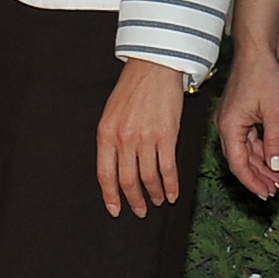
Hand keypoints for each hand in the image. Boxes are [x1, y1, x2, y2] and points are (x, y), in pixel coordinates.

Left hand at [97, 59, 187, 216]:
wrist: (153, 66)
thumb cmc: (131, 89)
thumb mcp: (111, 113)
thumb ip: (111, 140)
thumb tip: (116, 168)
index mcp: (106, 133)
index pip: (105, 174)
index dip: (110, 196)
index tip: (116, 210)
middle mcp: (123, 138)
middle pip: (127, 180)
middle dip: (134, 200)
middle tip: (141, 211)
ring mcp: (145, 137)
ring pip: (149, 177)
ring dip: (154, 194)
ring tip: (158, 201)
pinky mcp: (166, 135)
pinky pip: (168, 168)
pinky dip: (171, 185)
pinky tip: (173, 193)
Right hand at [217, 42, 278, 200]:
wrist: (256, 51)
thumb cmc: (263, 76)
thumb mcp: (275, 112)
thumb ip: (274, 141)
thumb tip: (275, 166)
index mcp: (229, 127)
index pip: (238, 164)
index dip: (252, 182)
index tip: (266, 194)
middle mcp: (225, 126)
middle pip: (239, 161)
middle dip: (256, 177)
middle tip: (274, 191)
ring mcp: (230, 121)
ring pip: (243, 152)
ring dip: (259, 166)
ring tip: (276, 179)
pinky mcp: (238, 115)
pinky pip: (246, 140)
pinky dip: (258, 151)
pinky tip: (271, 160)